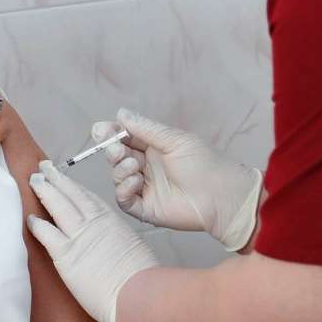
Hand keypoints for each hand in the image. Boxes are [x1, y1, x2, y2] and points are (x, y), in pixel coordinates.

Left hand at [28, 161, 158, 321]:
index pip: (87, 196)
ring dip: (44, 190)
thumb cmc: (141, 278)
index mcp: (111, 220)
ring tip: (33, 180)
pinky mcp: (66, 254)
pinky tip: (30, 218)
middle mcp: (94, 222)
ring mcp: (79, 236)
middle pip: (70, 193)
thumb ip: (119, 241)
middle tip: (43, 168)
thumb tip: (115, 246)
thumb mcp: (134, 248)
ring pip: (57, 204)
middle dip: (55, 178)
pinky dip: (37, 224)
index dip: (73, 186)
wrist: (138, 293)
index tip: (64, 178)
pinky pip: (47, 233)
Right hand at [96, 108, 262, 251]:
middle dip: (112, 151)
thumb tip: (120, 113)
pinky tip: (136, 181)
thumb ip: (146, 129)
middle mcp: (146, 167)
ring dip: (119, 170)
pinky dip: (124, 190)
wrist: (221, 195)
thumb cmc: (204, 164)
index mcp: (153, 148)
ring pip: (118, 177)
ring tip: (133, 166)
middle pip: (117, 157)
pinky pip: (124, 200)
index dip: (111, 134)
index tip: (101, 130)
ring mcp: (145, 188)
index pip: (124, 138)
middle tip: (117, 149)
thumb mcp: (174, 140)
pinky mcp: (146, 208)